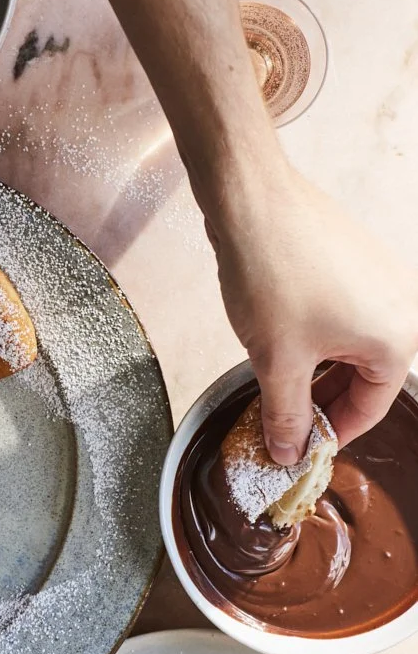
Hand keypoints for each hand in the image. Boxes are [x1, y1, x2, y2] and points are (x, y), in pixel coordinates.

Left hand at [208, 160, 417, 463]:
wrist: (252, 201)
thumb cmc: (273, 276)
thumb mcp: (276, 362)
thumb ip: (285, 416)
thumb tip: (287, 452)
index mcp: (395, 340)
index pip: (368, 409)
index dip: (330, 434)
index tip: (297, 450)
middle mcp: (400, 308)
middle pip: (363, 379)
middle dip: (320, 404)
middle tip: (281, 425)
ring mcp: (380, 280)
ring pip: (349, 349)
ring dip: (315, 374)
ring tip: (275, 390)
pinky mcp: (356, 262)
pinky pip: (342, 318)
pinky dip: (315, 341)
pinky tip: (281, 349)